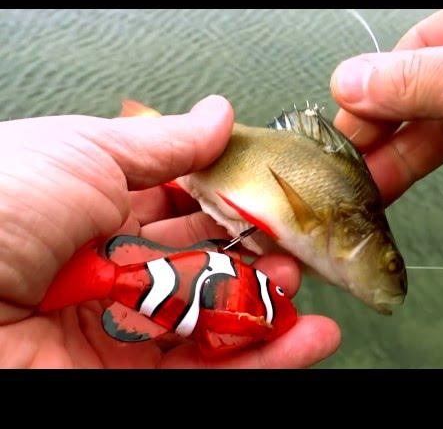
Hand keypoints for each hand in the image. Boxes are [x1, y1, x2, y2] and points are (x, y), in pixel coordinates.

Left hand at [0, 95, 339, 367]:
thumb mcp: (83, 153)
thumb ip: (161, 144)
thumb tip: (220, 115)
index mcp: (96, 209)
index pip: (182, 205)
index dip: (230, 199)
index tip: (271, 193)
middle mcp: (112, 270)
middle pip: (204, 262)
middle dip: (254, 251)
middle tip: (294, 241)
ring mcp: (122, 329)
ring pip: (213, 317)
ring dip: (266, 302)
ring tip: (300, 284)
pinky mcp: (129, 377)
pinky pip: (209, 369)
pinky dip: (266, 357)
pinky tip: (308, 337)